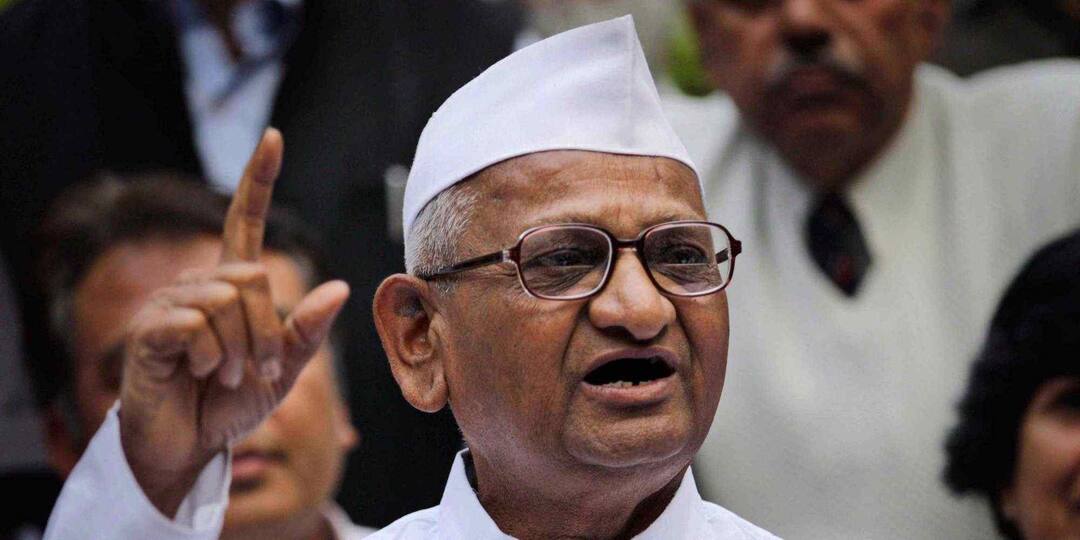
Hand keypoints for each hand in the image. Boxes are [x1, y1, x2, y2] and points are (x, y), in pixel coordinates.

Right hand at [117, 128, 349, 516]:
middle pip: (254, 277)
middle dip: (266, 332)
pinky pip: (197, 324)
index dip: (259, 179)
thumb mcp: (283, 369)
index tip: (273, 136)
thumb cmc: (231, 403)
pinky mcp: (151, 329)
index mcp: (233, 286)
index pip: (246, 221)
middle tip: (255, 370)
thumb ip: (307, 331)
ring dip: (241, 350)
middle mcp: (200, 284)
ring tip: (226, 376)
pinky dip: (213, 358)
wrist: (189, 446)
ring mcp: (171, 304)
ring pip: (228, 300)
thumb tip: (341, 287)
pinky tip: (201, 373)